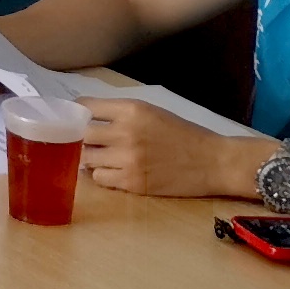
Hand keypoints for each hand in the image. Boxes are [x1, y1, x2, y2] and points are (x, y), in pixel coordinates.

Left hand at [79, 102, 259, 200]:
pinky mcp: (132, 182)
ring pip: (85, 158)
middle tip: (87, 140)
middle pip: (80, 134)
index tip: (76, 117)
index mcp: (132, 110)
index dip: (77, 112)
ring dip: (89, 157)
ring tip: (101, 156)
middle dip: (79, 137)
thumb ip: (120, 113)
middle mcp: (125, 132)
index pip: (85, 107)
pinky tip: (112, 170)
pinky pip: (99, 178)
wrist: (213, 161)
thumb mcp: (152, 112)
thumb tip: (86, 116)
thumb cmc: (183, 134)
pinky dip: (101, 175)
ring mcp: (127, 159)